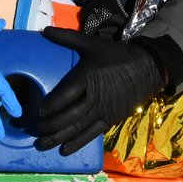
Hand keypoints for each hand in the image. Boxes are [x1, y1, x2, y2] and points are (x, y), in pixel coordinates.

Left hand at [34, 26, 164, 154]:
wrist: (147, 68)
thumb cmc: (117, 55)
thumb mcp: (92, 43)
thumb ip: (68, 38)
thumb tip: (45, 31)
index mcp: (87, 77)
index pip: (65, 95)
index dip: (50, 106)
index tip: (38, 111)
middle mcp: (94, 96)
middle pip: (68, 116)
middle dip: (49, 126)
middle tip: (34, 131)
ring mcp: (102, 110)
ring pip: (77, 128)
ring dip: (58, 138)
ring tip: (42, 145)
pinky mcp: (110, 119)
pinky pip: (91, 134)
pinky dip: (77, 143)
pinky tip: (64, 150)